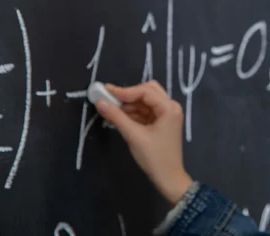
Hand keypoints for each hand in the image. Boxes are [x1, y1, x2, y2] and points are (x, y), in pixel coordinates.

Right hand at [95, 80, 192, 205]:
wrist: (168, 179)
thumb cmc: (154, 157)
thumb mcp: (134, 136)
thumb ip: (117, 117)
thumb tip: (99, 101)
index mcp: (169, 108)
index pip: (145, 91)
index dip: (124, 91)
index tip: (105, 93)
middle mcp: (170, 107)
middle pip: (147, 92)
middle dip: (127, 95)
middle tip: (108, 98)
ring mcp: (166, 115)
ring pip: (145, 102)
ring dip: (128, 105)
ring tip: (109, 109)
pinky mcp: (160, 123)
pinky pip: (145, 112)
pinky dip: (132, 113)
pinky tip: (118, 117)